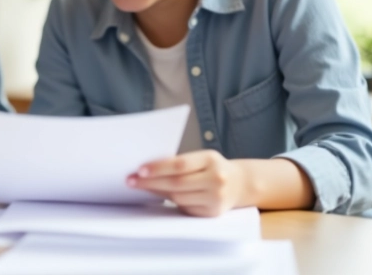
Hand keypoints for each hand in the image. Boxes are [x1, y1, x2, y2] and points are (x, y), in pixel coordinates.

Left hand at [127, 150, 250, 216]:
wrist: (240, 183)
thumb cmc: (213, 167)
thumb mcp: (202, 158)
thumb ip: (180, 163)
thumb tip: (147, 170)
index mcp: (210, 159)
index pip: (180, 164)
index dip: (158, 167)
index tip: (139, 169)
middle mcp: (216, 179)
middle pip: (176, 183)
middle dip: (150, 182)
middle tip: (131, 181)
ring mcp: (216, 198)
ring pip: (178, 197)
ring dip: (158, 192)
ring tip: (142, 187)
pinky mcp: (213, 213)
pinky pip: (185, 208)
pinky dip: (172, 202)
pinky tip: (161, 195)